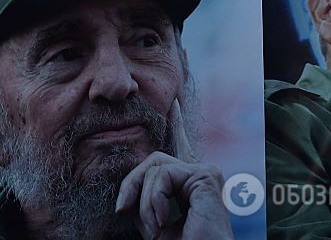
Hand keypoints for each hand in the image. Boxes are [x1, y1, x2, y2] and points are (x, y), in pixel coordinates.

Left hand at [114, 99, 232, 239]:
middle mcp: (203, 175)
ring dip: (145, 200)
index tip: (174, 105)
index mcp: (191, 186)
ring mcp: (206, 173)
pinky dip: (155, 199)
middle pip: (153, 160)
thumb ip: (144, 196)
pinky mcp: (206, 176)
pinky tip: (167, 220)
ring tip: (158, 226)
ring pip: (155, 165)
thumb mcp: (153, 219)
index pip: (181, 149)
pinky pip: (163, 174)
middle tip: (123, 209)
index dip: (177, 125)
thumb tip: (128, 186)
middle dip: (132, 183)